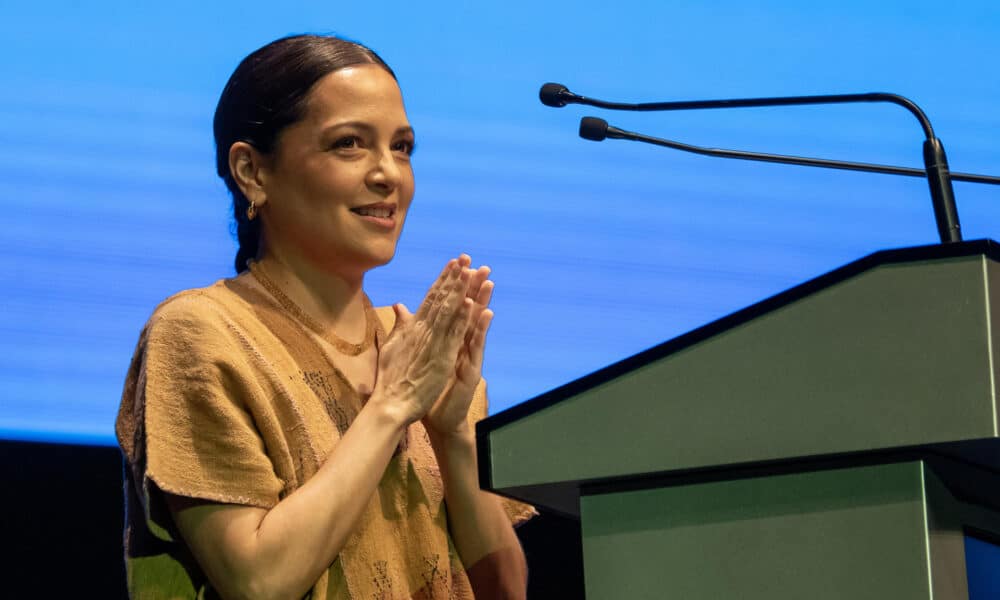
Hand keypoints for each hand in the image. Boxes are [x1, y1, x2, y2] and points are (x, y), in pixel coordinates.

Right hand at [371, 258, 474, 425]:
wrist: (391, 402)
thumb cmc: (391, 378)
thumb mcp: (393, 345)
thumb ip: (400, 324)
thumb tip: (399, 304)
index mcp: (413, 327)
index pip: (430, 298)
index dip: (443, 280)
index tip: (453, 263)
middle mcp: (423, 330)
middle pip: (441, 299)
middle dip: (454, 278)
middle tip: (465, 258)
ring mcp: (433, 343)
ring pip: (449, 312)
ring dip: (461, 291)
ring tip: (471, 271)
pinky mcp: (441, 357)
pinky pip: (454, 334)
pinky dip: (462, 318)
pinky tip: (471, 303)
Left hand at [423, 255, 494, 437]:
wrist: (434, 417)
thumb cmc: (424, 387)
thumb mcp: (414, 352)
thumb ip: (410, 328)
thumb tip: (402, 308)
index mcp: (445, 338)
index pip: (450, 306)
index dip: (453, 285)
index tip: (457, 263)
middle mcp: (458, 344)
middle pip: (466, 311)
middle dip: (473, 288)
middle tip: (480, 265)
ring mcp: (466, 356)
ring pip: (475, 325)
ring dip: (482, 302)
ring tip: (488, 281)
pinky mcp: (470, 369)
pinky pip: (475, 347)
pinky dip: (480, 329)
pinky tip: (486, 313)